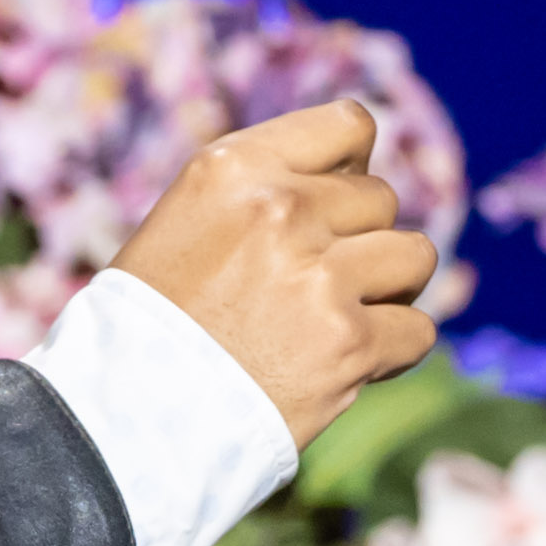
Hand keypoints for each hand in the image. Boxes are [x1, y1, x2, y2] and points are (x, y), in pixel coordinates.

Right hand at [104, 98, 441, 441]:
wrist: (128, 420)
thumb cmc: (151, 323)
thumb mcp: (188, 219)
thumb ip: (265, 188)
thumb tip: (360, 169)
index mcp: (232, 167)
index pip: (348, 125)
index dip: (352, 167)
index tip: (337, 206)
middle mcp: (280, 209)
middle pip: (380, 198)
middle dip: (358, 240)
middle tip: (313, 287)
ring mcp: (319, 276)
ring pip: (414, 257)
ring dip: (389, 289)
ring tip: (339, 320)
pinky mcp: (349, 343)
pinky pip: (417, 329)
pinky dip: (393, 351)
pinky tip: (350, 364)